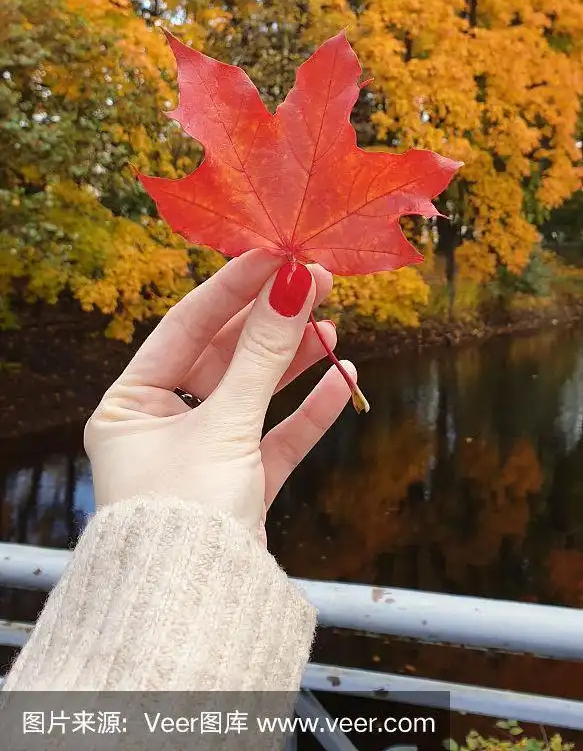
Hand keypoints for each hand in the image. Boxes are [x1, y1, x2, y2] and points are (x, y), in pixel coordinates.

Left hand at [84, 250, 355, 538]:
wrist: (193, 617)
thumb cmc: (183, 514)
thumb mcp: (225, 423)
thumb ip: (264, 353)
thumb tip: (294, 284)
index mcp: (129, 405)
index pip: (186, 326)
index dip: (233, 287)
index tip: (274, 253)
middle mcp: (160, 426)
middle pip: (224, 356)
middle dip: (272, 322)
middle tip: (317, 282)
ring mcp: (201, 456)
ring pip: (255, 394)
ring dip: (295, 362)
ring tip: (335, 327)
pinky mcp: (238, 488)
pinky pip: (276, 437)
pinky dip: (308, 411)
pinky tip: (344, 381)